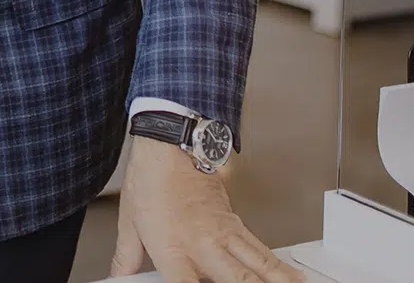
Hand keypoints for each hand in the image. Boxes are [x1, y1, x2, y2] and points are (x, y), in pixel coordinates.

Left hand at [110, 139, 302, 281]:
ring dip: (275, 279)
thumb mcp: (129, 222)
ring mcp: (223, 233)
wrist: (170, 145)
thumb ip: (127, 257)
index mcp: (171, 248)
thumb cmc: (150, 179)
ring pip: (256, 265)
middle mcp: (202, 244)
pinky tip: (293, 276)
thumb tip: (120, 276)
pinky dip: (279, 265)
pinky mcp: (236, 223)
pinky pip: (260, 249)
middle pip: (235, 280)